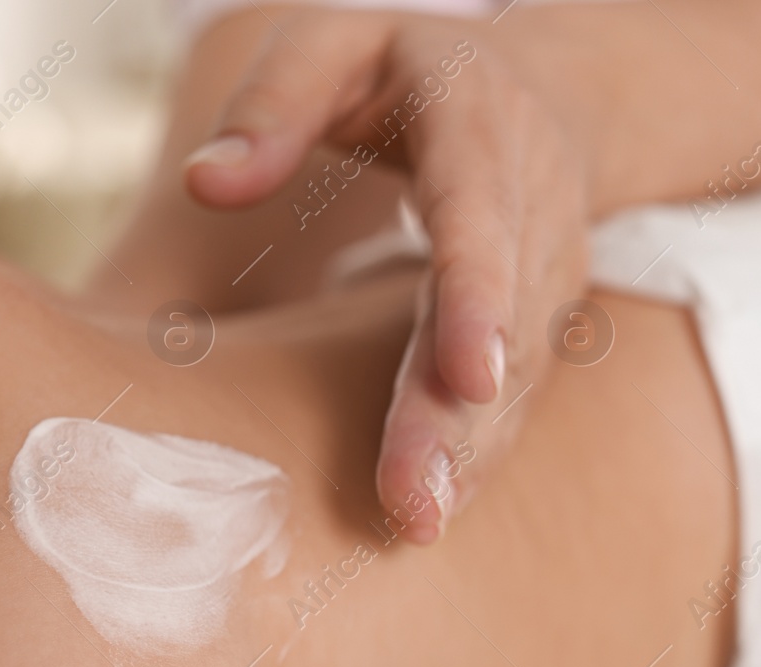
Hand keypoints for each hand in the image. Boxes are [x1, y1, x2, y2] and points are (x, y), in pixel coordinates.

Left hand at [185, 10, 588, 541]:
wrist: (553, 98)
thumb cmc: (414, 71)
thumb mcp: (340, 42)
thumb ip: (276, 101)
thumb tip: (207, 184)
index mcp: (480, 136)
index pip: (482, 223)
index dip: (480, 300)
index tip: (472, 377)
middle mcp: (529, 213)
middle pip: (500, 323)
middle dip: (457, 416)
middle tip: (412, 501)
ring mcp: (546, 277)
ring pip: (515, 376)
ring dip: (469, 453)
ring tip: (415, 523)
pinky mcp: (539, 326)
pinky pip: (515, 396)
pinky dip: (478, 453)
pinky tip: (436, 508)